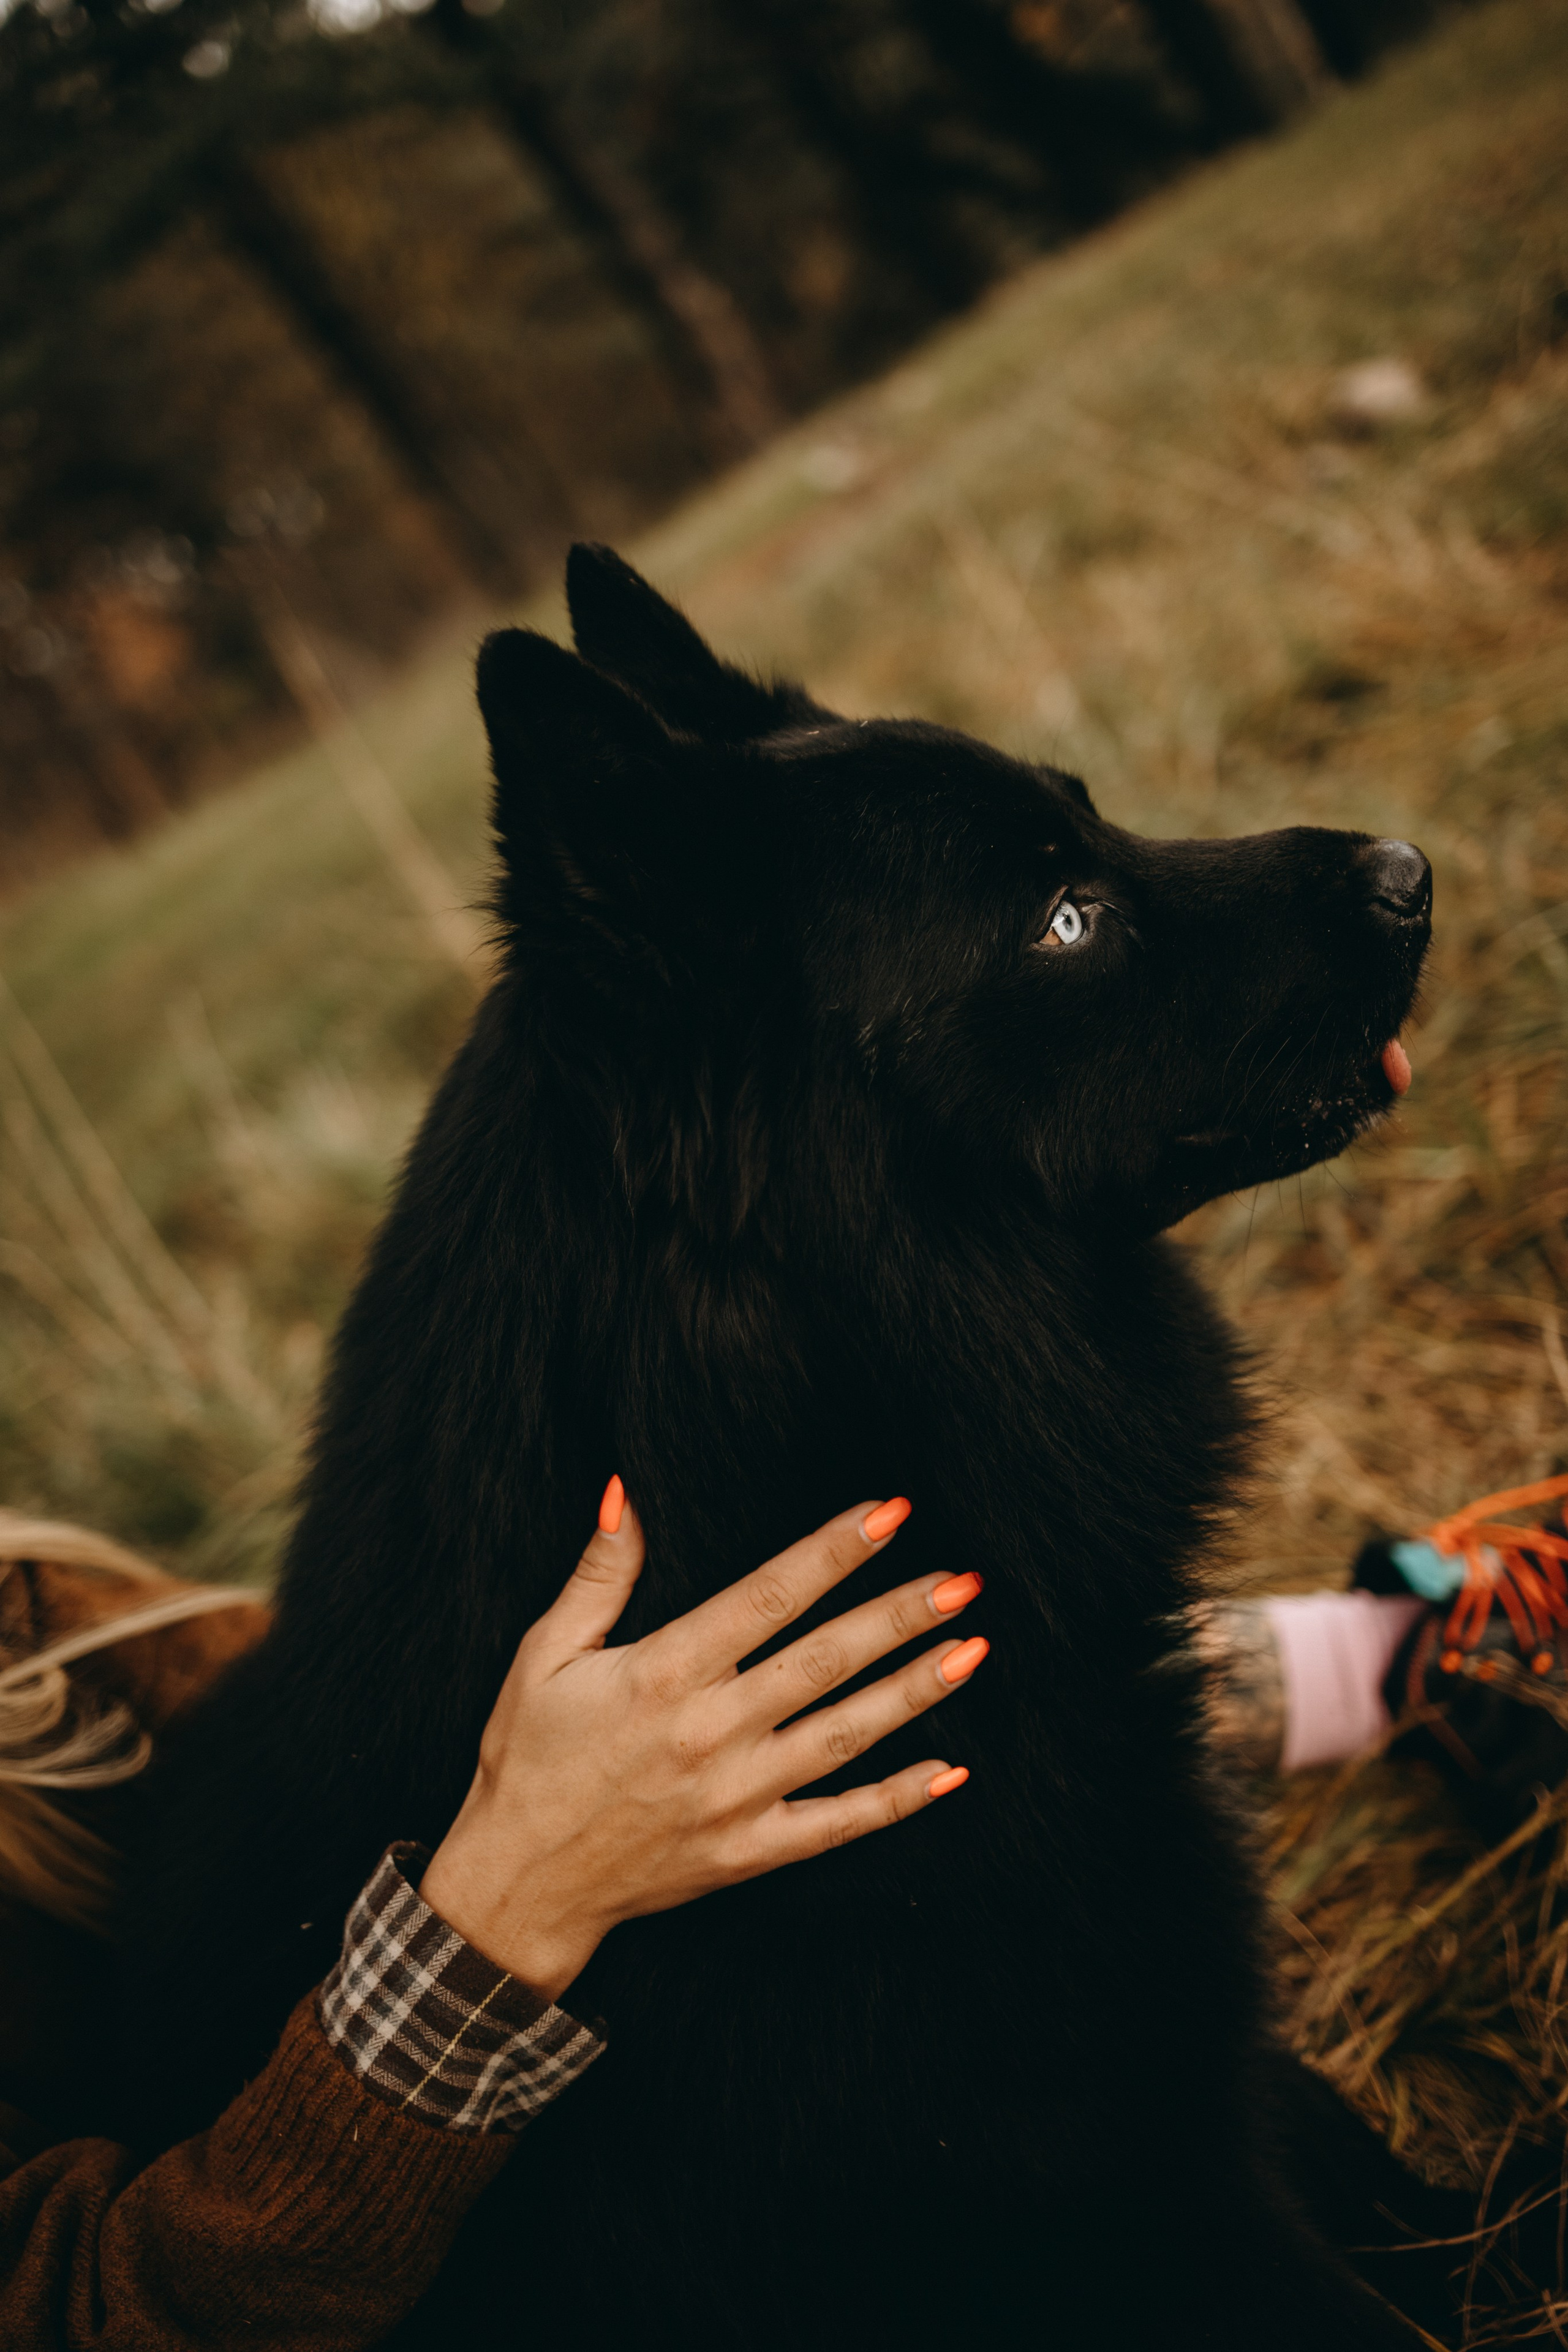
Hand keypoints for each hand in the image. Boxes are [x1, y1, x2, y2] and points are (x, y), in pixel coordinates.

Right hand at [418, 1486, 985, 1999]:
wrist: (517, 1885)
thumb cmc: (528, 1758)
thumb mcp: (544, 1654)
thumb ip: (598, 1574)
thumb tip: (624, 1491)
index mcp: (663, 1672)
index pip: (768, 1596)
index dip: (832, 1551)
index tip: (889, 1513)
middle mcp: (709, 1732)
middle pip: (823, 1659)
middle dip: (897, 1615)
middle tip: (961, 1579)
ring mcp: (736, 1797)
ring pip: (845, 1734)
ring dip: (913, 1691)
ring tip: (971, 1649)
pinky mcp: (749, 1852)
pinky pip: (837, 1824)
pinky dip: (896, 1800)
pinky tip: (951, 1770)